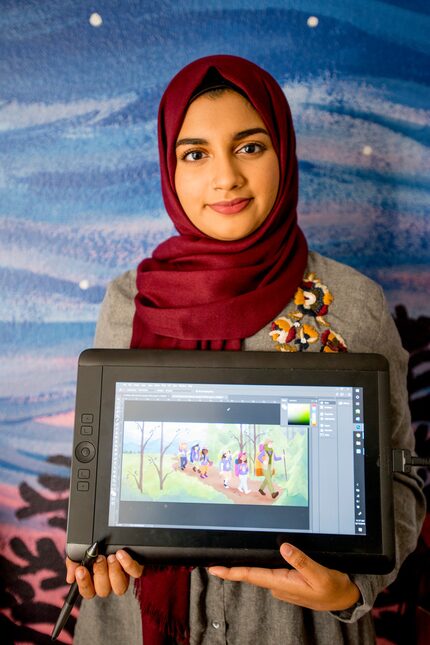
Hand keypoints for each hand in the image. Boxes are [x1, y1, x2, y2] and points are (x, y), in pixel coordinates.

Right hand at [65, 550, 143, 599]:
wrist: (113, 533)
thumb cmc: (95, 546)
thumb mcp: (81, 550)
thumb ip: (74, 562)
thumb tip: (70, 578)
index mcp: (94, 581)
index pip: (87, 592)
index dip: (84, 583)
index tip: (80, 569)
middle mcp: (108, 582)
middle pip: (103, 591)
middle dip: (100, 574)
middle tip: (99, 558)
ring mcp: (122, 577)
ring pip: (119, 587)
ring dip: (114, 572)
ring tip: (111, 557)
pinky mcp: (134, 569)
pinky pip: (135, 573)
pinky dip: (128, 564)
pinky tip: (121, 554)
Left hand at [208, 543, 359, 611]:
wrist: (343, 598)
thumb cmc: (332, 588)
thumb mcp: (320, 574)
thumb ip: (301, 561)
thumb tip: (283, 547)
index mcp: (283, 582)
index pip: (252, 575)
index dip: (231, 572)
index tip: (214, 569)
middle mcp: (278, 584)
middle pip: (250, 574)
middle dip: (232, 568)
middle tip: (212, 562)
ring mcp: (282, 584)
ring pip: (259, 573)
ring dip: (244, 567)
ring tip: (227, 560)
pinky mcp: (286, 582)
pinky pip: (268, 572)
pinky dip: (258, 567)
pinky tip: (253, 559)